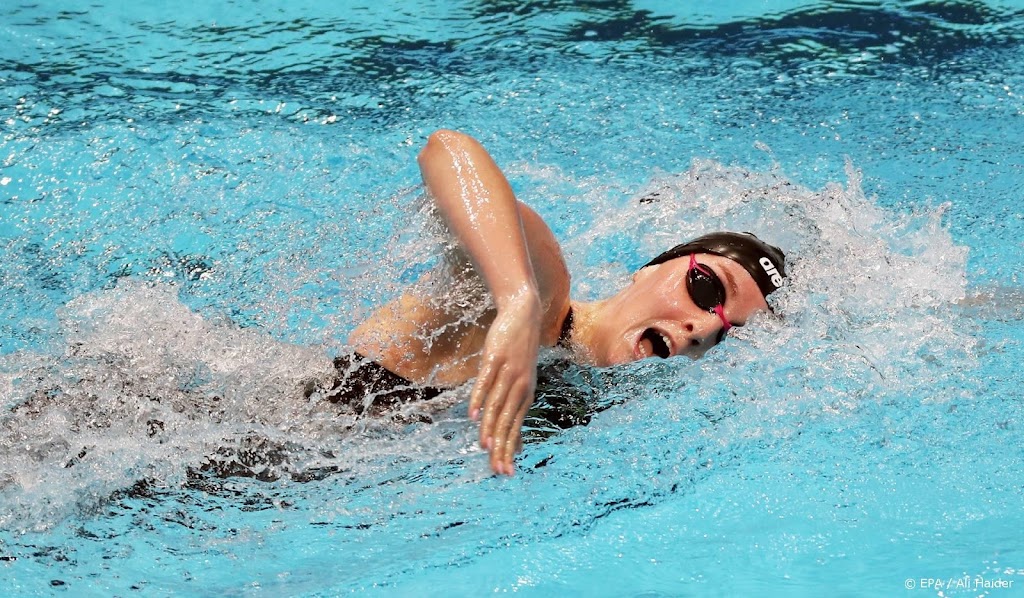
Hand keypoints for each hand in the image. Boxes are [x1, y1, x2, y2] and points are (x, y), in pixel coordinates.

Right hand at [469, 291, 541, 475]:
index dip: (510, 450)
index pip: (516, 428)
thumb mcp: (522, 382)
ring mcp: (507, 372)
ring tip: (484, 447)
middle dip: (502, 447)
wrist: (524, 315)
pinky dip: (479, 399)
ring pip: (497, 405)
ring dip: (490, 427)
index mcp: (525, 395)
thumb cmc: (520, 353)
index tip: (505, 472)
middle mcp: (519, 387)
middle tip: (497, 470)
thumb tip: (518, 441)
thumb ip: (517, 409)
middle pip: (508, 422)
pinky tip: (472, 415)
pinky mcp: (495, 359)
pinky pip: (485, 382)